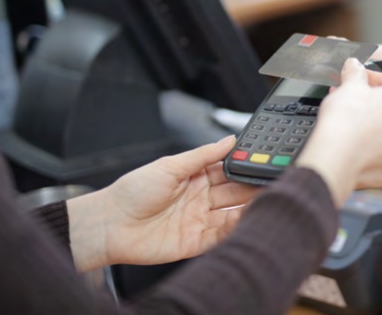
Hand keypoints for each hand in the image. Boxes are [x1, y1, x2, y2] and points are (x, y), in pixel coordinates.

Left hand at [68, 137, 257, 270]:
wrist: (110, 224)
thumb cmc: (133, 191)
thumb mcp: (170, 165)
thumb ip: (203, 155)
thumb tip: (229, 140)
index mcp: (195, 177)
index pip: (228, 170)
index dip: (244, 166)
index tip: (262, 160)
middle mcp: (201, 198)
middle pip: (234, 192)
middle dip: (252, 186)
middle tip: (271, 180)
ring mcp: (200, 220)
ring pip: (232, 213)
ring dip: (248, 207)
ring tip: (263, 200)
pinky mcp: (196, 242)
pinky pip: (221, 235)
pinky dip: (235, 228)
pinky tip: (245, 219)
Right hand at [297, 58, 381, 205]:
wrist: (336, 156)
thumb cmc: (348, 118)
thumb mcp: (350, 84)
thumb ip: (355, 72)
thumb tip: (353, 65)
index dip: (369, 80)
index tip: (355, 80)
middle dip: (372, 103)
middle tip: (350, 99)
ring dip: (372, 126)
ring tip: (349, 121)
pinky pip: (381, 154)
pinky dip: (368, 148)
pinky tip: (352, 141)